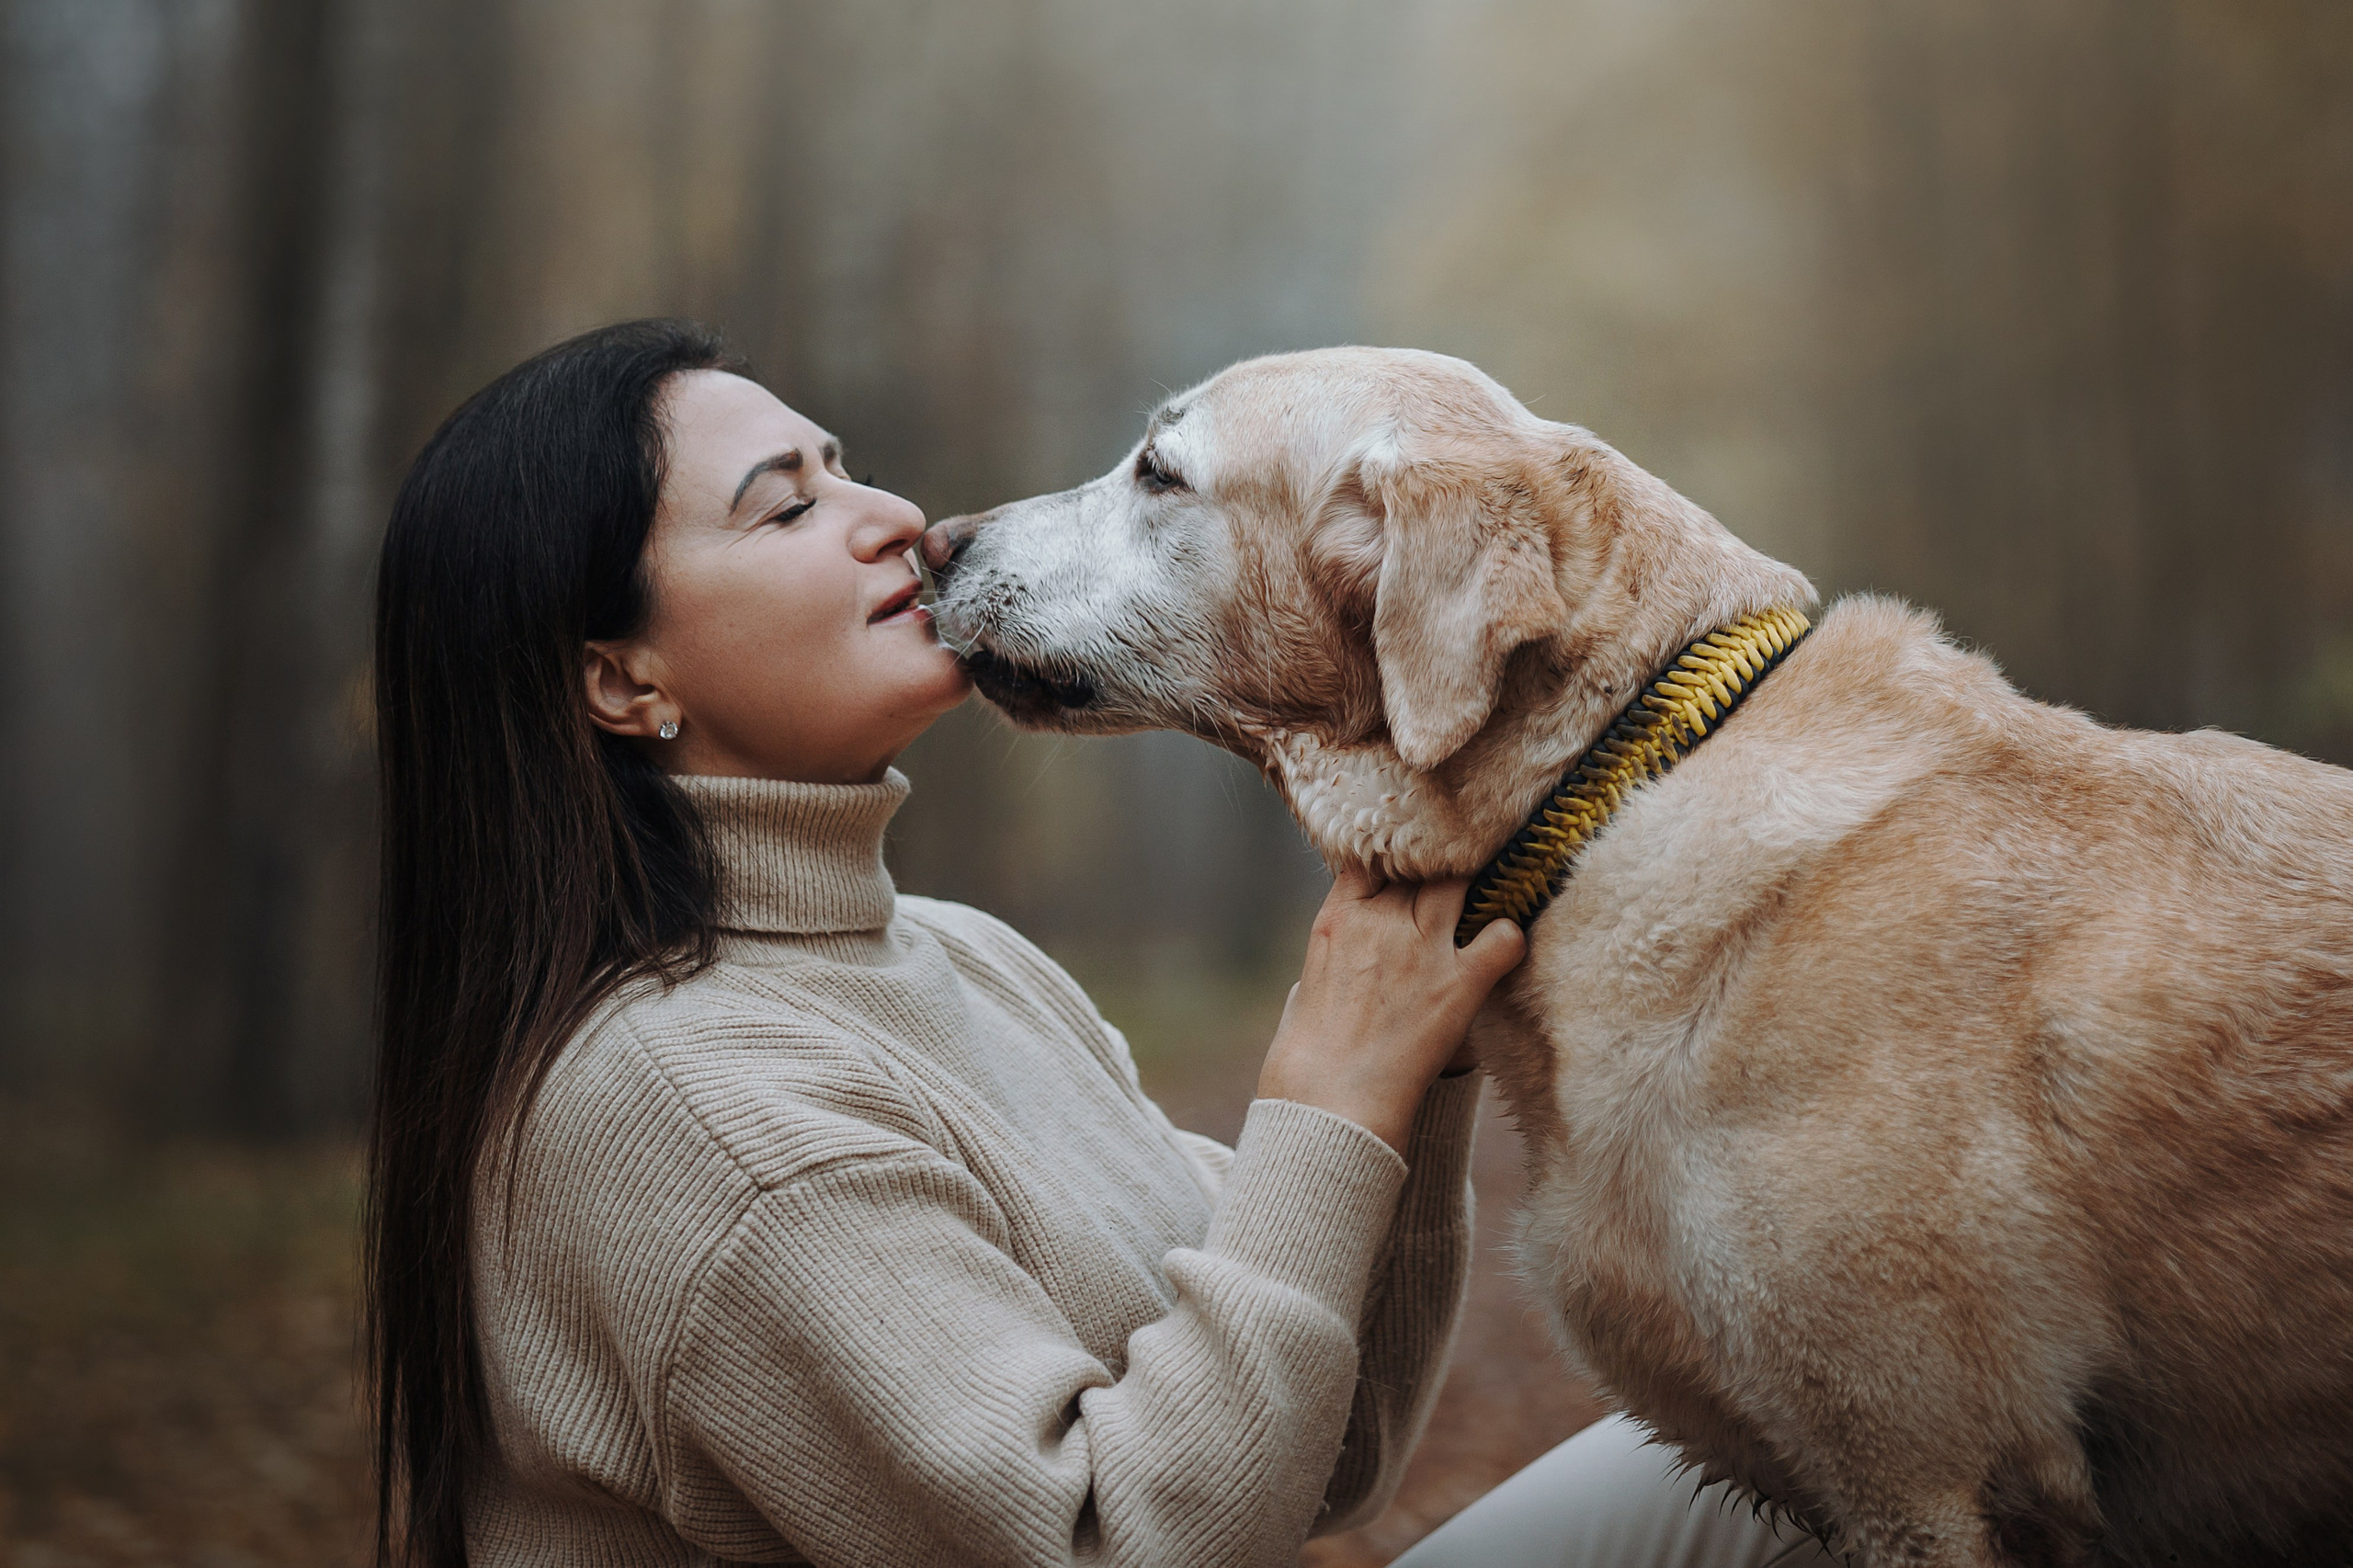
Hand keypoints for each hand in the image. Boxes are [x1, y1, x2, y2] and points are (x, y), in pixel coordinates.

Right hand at [1257, 868, 1525, 1151]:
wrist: (1327, 1107)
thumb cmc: (1306, 1061)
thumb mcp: (1304, 993)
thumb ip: (1331, 962)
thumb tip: (1342, 957)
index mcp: (1337, 919)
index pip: (1373, 856)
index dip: (1394, 856)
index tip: (1407, 863)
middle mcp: (1381, 921)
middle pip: (1422, 864)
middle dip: (1437, 867)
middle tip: (1455, 877)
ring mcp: (1422, 948)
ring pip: (1462, 883)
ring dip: (1476, 889)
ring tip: (1488, 897)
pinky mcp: (1459, 984)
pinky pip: (1504, 937)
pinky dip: (1509, 936)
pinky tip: (1503, 946)